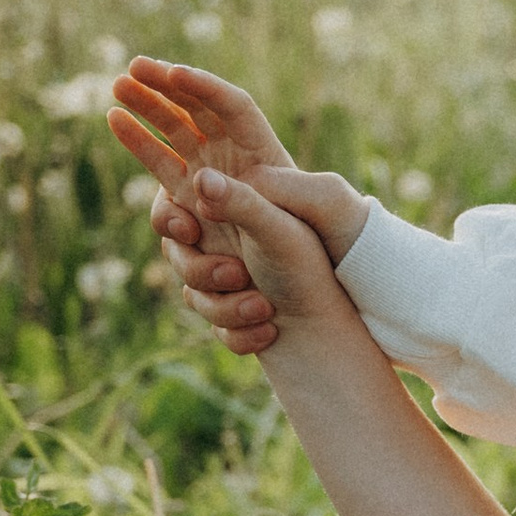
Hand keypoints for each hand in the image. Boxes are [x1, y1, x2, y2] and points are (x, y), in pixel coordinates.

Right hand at [108, 62, 363, 355]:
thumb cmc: (307, 271)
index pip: (230, 108)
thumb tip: (198, 183)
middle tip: (119, 79)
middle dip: (150, 102)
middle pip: (181, 127)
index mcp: (261, 160)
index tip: (167, 70)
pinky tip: (243, 299)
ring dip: (181, 228)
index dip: (199, 85)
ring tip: (237, 277)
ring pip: (166, 198)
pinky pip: (171, 238)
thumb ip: (242, 205)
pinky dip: (185, 251)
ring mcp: (205, 209)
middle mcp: (227, 176)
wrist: (305, 322)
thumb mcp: (281, 233)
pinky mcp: (195, 242)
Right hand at [172, 165, 361, 350]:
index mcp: (233, 205)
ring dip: (226, 308)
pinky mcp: (236, 315)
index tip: (189, 230)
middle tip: (238, 273)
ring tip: (266, 308)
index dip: (170, 216)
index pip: (174, 202)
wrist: (345, 317)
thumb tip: (201, 180)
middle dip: (203, 271)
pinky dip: (240, 335)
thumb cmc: (319, 257)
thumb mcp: (282, 225)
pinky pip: (215, 328)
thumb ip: (244, 201)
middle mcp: (225, 239)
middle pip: (176, 254)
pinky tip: (269, 332)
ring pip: (194, 296)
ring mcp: (227, 279)